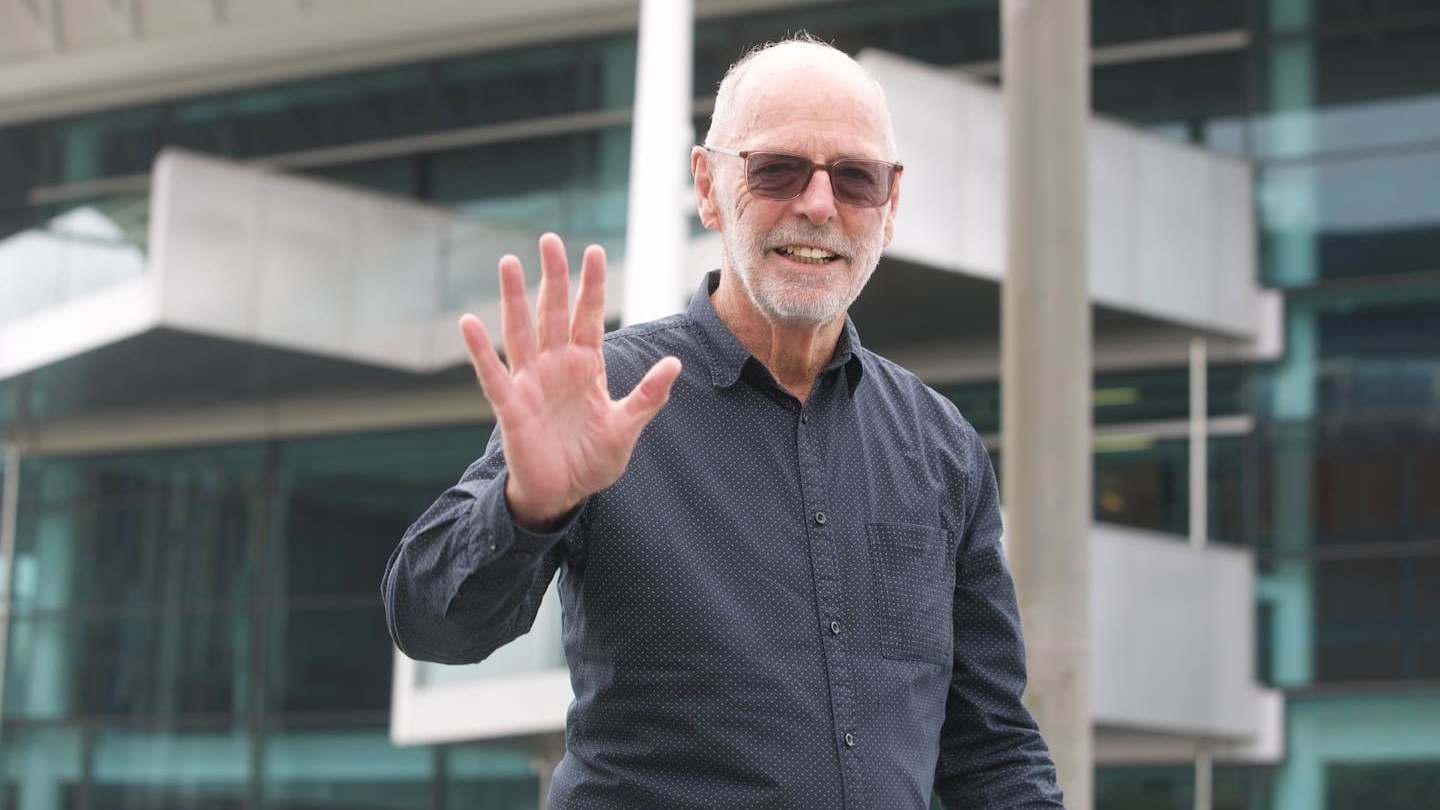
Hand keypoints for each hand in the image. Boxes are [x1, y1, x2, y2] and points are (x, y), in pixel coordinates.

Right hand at [459, 233, 681, 530]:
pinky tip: (469, 322)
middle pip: (553, 313)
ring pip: (520, 332)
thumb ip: (648, 396)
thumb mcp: (626, 427)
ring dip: (514, 298)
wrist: (562, 496)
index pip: (588, 317)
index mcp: (585, 366)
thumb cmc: (591, 460)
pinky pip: (492, 374)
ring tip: (509, 262)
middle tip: (550, 239)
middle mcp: (555, 366)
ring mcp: (530, 383)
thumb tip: (675, 364)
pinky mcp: (510, 406)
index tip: (595, 251)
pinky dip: (480, 350)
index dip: (591, 286)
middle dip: (553, 277)